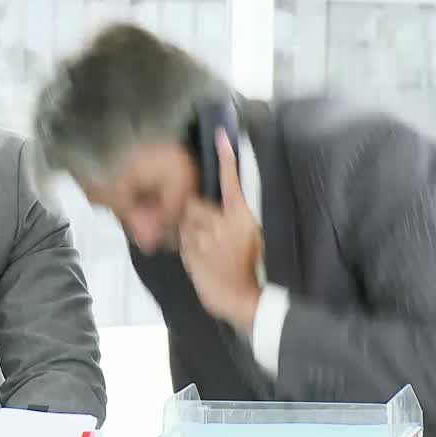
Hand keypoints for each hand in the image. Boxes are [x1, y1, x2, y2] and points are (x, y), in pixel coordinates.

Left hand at [179, 129, 262, 331]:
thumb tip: (224, 211)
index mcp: (240, 218)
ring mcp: (203, 240)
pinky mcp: (191, 256)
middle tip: (204, 227)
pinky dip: (187, 247)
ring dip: (189, 231)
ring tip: (204, 246)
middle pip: (193, 205)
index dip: (227, 159)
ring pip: (184, 224)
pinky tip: (201, 257)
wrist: (243, 300)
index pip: (232, 182)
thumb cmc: (253, 270)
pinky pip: (182, 244)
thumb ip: (235, 221)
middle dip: (193, 211)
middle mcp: (219, 225)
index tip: (222, 137)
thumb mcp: (253, 238)